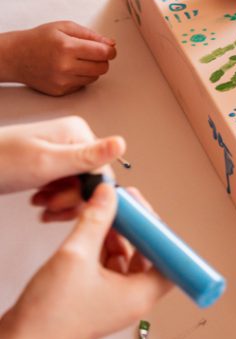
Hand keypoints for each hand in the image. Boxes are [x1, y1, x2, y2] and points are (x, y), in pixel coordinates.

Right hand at [0, 22, 116, 95]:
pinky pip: (82, 85)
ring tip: (79, 60)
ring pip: (94, 78)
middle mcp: (65, 66)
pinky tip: (70, 69)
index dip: (111, 51)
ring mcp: (62, 81)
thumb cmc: (39, 39)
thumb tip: (111, 44)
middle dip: (103, 60)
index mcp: (67, 47)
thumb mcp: (65, 27)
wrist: (16, 56)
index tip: (110, 49)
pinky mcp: (60, 91)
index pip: (103, 53)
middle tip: (94, 54)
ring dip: (92, 69)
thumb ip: (91, 35)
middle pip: (102, 68)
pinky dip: (81, 77)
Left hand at [0, 115, 123, 194]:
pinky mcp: (50, 165)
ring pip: (78, 187)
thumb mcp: (46, 163)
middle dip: (71, 199)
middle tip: (50, 205)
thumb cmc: (0, 161)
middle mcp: (72, 139)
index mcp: (77, 132)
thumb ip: (87, 157)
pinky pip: (65, 188)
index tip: (70, 204)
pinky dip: (55, 201)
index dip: (88, 193)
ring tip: (42, 205)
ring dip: (62, 203)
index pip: (103, 170)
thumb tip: (121, 144)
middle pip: (91, 180)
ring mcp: (61, 152)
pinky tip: (41, 204)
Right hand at [4, 182, 171, 338]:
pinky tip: (89, 230)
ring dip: (115, 233)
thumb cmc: (50, 316)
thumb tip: (109, 194)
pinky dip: (101, 245)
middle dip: (134, 226)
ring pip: (125, 256)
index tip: (141, 209)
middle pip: (147, 253)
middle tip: (119, 202)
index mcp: (140, 295)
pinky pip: (108, 264)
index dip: (158, 230)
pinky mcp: (97, 297)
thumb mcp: (76, 256)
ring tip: (100, 211)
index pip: (170, 258)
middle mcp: (132, 298)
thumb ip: (95, 220)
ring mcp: (114, 298)